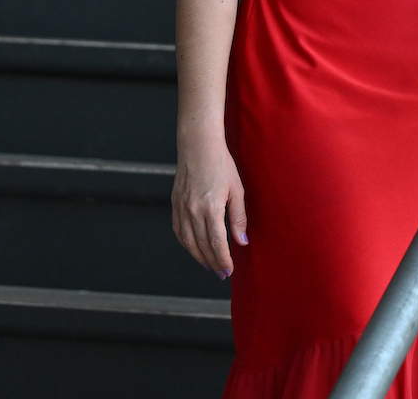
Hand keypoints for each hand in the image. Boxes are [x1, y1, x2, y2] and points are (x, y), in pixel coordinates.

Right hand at [172, 134, 247, 278]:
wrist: (198, 145)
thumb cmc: (221, 164)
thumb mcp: (237, 190)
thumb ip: (239, 217)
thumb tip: (242, 242)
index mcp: (210, 207)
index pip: (217, 243)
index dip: (223, 260)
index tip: (229, 270)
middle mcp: (193, 210)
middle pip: (202, 246)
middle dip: (213, 262)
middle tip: (221, 273)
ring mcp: (181, 207)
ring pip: (188, 241)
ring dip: (198, 257)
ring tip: (209, 265)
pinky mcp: (175, 203)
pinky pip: (178, 230)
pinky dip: (186, 243)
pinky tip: (194, 248)